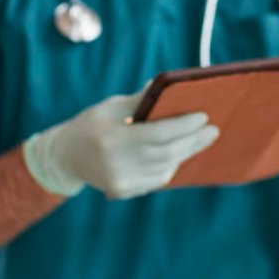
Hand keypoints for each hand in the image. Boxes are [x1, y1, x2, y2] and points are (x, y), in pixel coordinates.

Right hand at [23, 88, 218, 199]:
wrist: (66, 157)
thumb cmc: (92, 124)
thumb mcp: (111, 107)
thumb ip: (141, 100)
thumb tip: (170, 86)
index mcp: (111, 139)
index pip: (158, 134)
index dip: (184, 126)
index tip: (203, 116)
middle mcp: (116, 164)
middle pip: (167, 153)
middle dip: (193, 140)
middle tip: (213, 130)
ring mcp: (120, 182)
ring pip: (165, 168)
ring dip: (186, 153)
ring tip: (201, 139)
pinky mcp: (124, 192)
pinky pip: (157, 179)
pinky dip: (171, 165)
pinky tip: (180, 153)